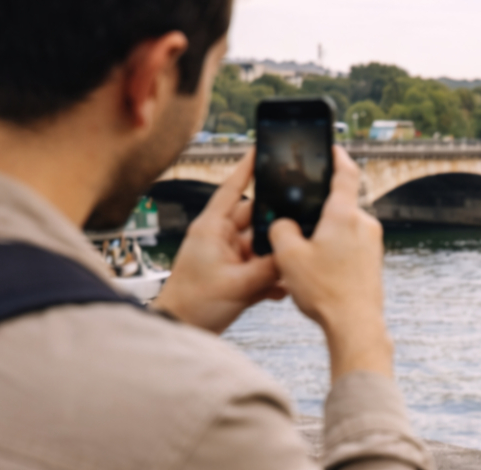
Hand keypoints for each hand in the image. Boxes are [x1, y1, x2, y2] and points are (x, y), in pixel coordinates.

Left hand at [152, 153, 285, 332]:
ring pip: (261, 245)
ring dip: (275, 256)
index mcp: (212, 228)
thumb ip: (270, 268)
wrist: (182, 330)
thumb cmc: (195, 305)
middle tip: (298, 226)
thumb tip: (294, 254)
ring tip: (291, 265)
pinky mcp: (234, 273)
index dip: (247, 168)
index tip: (261, 148)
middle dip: (276, 226)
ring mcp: (227, 255)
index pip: (231, 189)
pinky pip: (260, 266)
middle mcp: (220, 237)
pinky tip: (283, 288)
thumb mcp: (238, 285)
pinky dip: (272, 276)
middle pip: (256, 218)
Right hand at [268, 145, 392, 378]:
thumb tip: (284, 224)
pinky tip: (319, 271)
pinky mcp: (374, 262)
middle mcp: (364, 224)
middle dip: (318, 209)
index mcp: (344, 215)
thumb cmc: (324, 290)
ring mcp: (373, 244)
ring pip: (343, 228)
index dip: (337, 156)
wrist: (355, 326)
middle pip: (339, 205)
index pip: (346, 173)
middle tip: (298, 219)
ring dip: (325, 234)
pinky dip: (334, 251)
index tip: (331, 147)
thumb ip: (281, 230)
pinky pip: (350, 246)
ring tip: (304, 256)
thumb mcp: (288, 257)